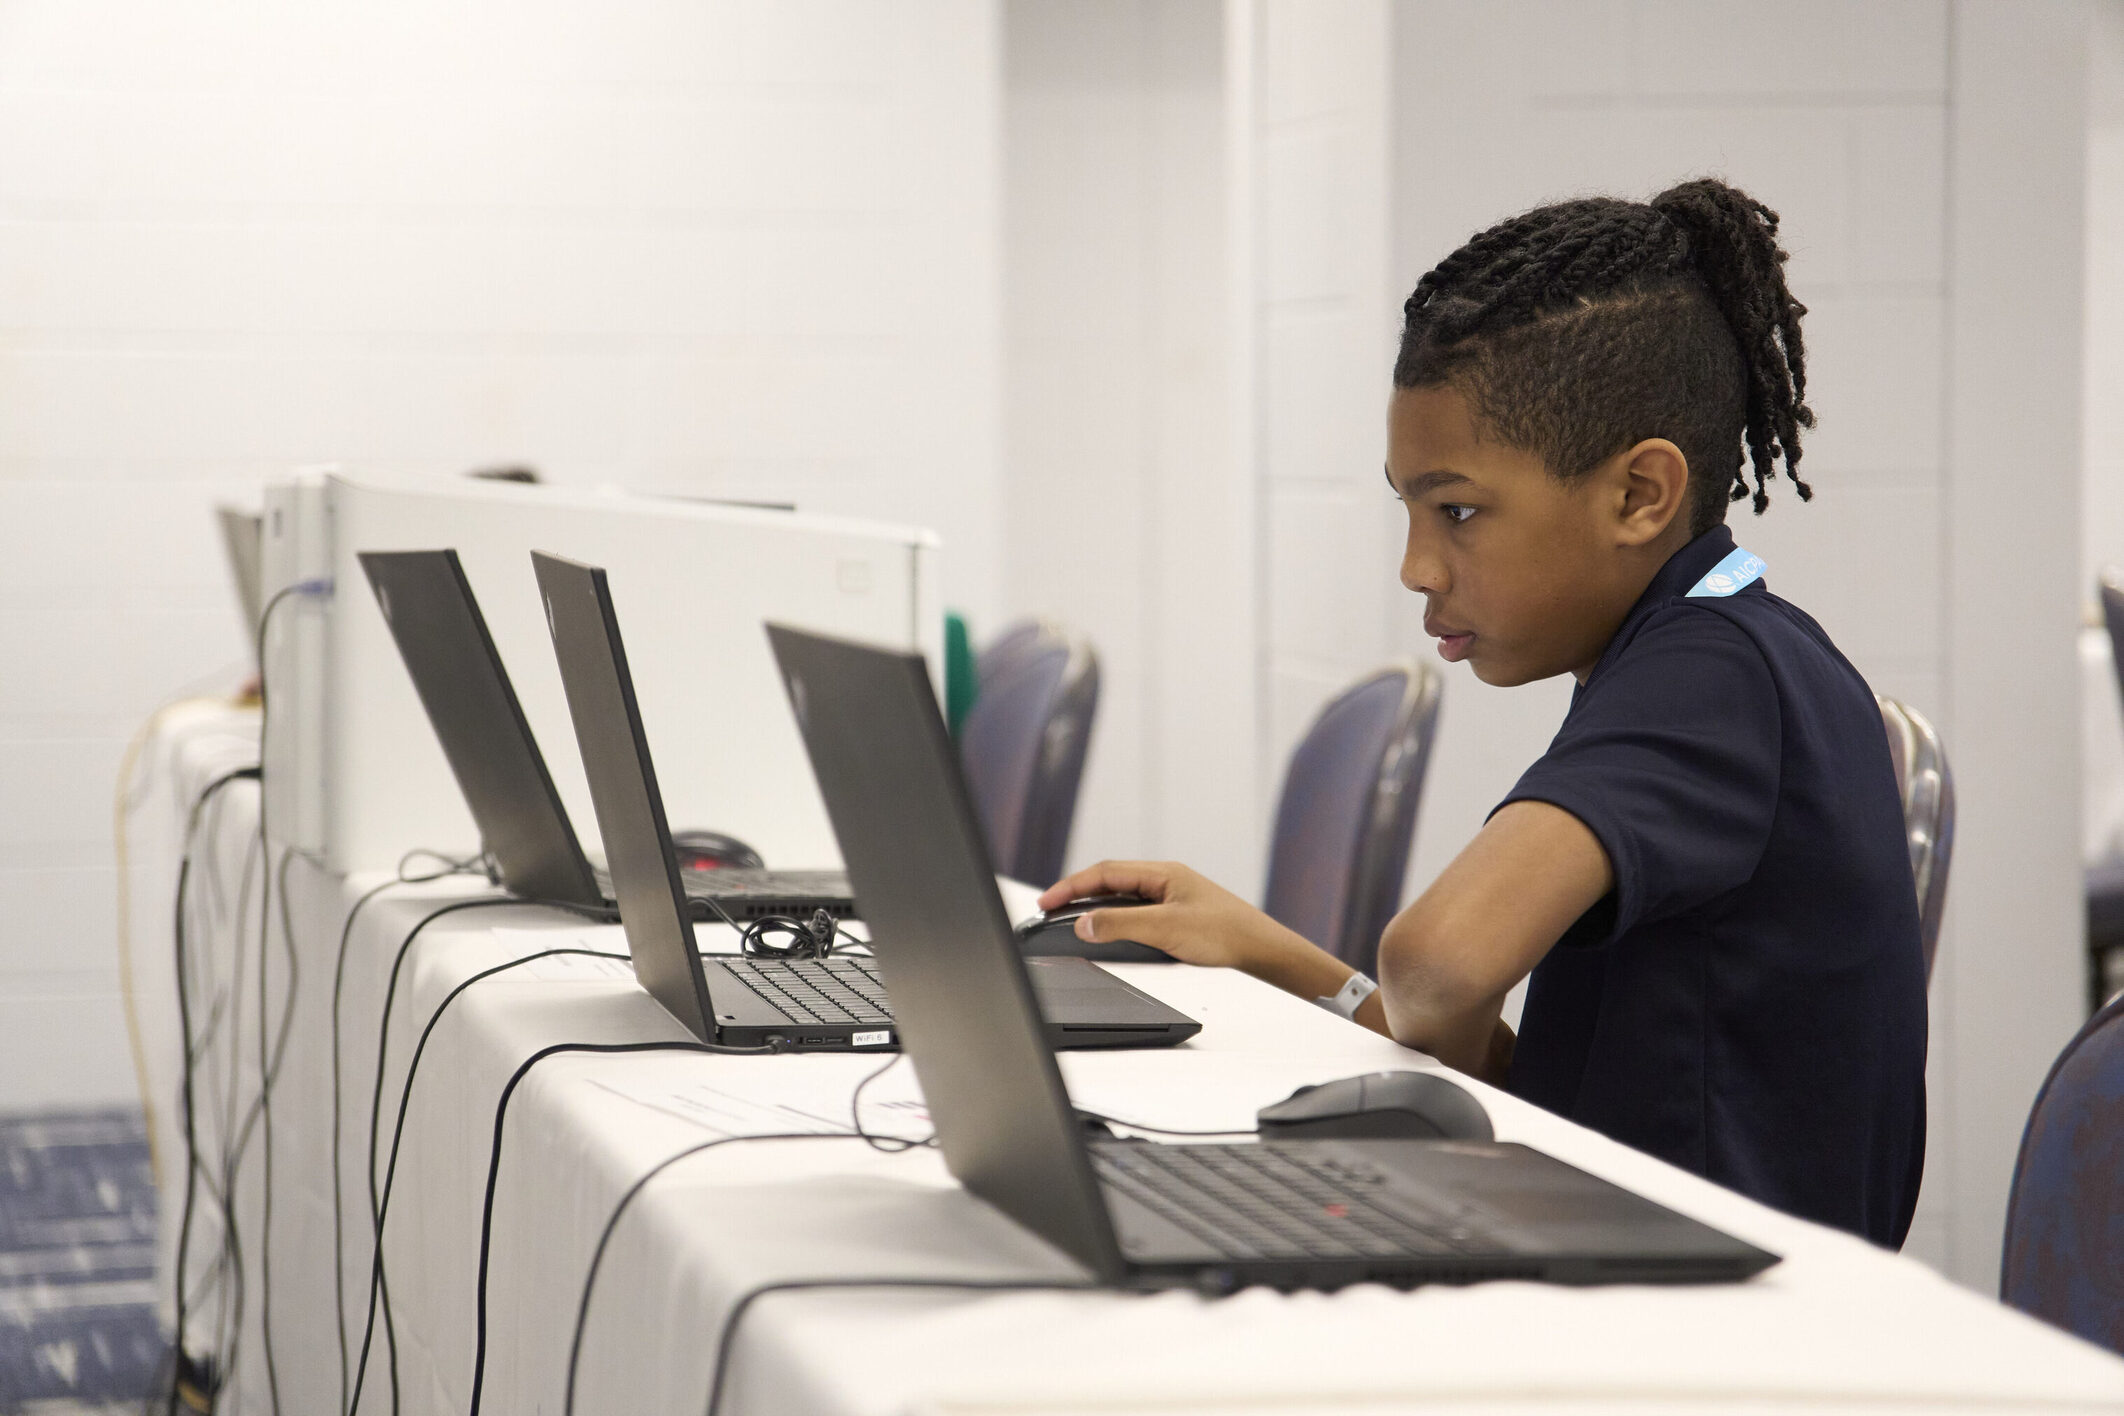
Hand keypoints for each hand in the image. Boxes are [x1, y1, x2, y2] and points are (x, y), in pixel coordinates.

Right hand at [1037, 860, 1313, 974]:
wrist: (1261, 949)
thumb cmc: (1225, 932)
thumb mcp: (1165, 928)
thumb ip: (1121, 924)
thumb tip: (1083, 923)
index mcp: (1160, 872)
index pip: (1104, 873)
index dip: (1070, 886)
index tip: (1046, 901)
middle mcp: (1163, 880)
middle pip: (1108, 880)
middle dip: (1076, 893)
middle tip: (1049, 909)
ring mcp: (1170, 896)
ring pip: (1121, 896)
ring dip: (1093, 905)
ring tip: (1069, 919)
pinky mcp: (1176, 915)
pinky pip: (1134, 910)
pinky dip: (1112, 917)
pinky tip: (1106, 929)